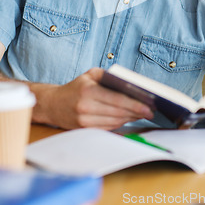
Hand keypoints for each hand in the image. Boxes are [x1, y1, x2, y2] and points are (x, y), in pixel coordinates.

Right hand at [32, 68, 153, 129]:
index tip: (148, 107)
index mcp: (88, 90)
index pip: (117, 99)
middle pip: (118, 112)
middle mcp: (86, 107)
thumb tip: (129, 83)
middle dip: (136, 112)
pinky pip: (108, 127)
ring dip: (130, 119)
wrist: (53, 104)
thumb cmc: (76, 87)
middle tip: (150, 111)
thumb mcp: (90, 74)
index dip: (135, 104)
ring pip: (114, 122)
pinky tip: (128, 118)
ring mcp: (84, 121)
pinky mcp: (84, 130)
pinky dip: (120, 123)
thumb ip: (108, 75)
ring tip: (141, 114)